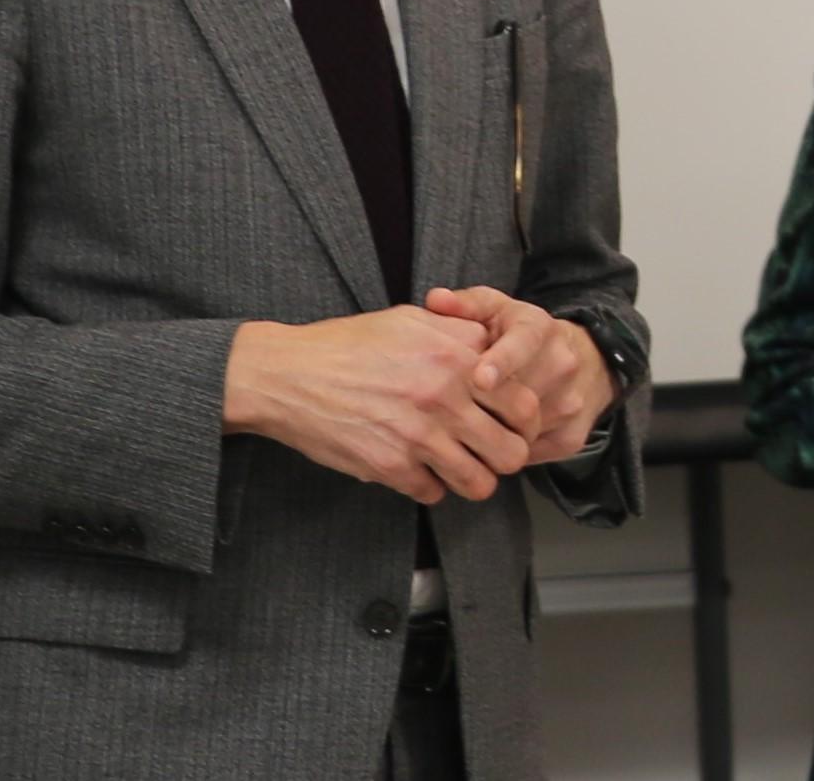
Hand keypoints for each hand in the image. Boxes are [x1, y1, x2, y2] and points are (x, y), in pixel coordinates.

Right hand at [222, 307, 528, 504]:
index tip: (511, 425)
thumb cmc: (347, 344)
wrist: (288, 374)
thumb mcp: (410, 320)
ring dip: (471, 478)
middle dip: (504, 456)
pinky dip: (429, 486)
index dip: (525, 420)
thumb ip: (458, 334)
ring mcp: (418, 435)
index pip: (525, 404)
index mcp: (455, 357)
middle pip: (511, 452)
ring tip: (456, 467)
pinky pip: (434, 494)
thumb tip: (495, 347)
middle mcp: (444, 396)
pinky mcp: (391, 467)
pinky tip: (415, 468)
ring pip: (479, 483)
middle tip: (488, 452)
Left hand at [422, 286, 616, 463]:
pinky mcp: (574, 437)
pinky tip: (486, 444)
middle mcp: (562, 364)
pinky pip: (531, 453)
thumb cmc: (522, 335)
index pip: (523, 344)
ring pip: (525, 428)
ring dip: (493, 432)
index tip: (479, 379)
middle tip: (448, 412)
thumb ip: (466, 305)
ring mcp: (571, 403)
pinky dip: (506, 451)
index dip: (501, 362)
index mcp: (540, 329)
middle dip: (486, 405)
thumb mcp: (497, 310)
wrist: (587, 361)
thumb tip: (435, 299)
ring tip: (463, 429)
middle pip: (521, 393)